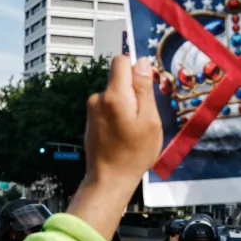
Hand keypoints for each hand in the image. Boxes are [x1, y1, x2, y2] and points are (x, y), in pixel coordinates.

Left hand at [69, 55, 161, 240]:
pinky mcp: (90, 121)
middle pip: (118, 79)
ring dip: (126, 106)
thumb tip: (141, 62)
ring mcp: (92, 110)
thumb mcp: (149, 120)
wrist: (109, 180)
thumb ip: (144, 89)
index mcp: (114, 95)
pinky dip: (117, 116)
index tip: (145, 87)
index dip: (136, 68)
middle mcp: (98, 98)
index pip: (121, 60)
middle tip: (143, 116)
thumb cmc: (134, 154)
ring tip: (133, 130)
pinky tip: (123, 135)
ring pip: (114, 95)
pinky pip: (108, 108)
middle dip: (133, 91)